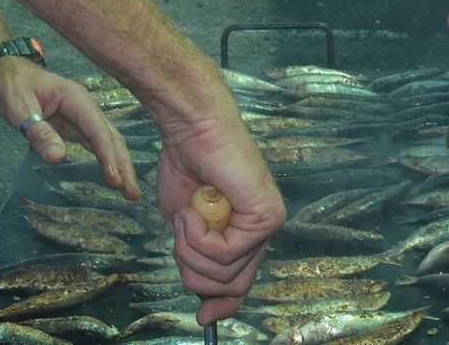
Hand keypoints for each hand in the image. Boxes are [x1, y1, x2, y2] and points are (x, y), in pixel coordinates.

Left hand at [0, 58, 140, 198]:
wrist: (8, 73)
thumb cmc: (13, 87)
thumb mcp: (20, 109)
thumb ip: (39, 132)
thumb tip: (58, 157)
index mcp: (76, 99)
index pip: (98, 130)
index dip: (108, 156)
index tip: (114, 180)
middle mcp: (85, 107)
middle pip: (111, 137)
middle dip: (123, 165)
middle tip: (132, 193)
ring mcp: (83, 116)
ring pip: (107, 141)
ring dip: (119, 165)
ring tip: (129, 191)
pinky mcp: (76, 125)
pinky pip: (96, 143)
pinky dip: (106, 160)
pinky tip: (112, 176)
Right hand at [154, 114, 284, 323]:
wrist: (191, 130)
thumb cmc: (186, 167)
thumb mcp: (184, 227)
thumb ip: (196, 260)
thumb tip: (204, 305)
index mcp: (245, 233)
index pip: (242, 283)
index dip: (223, 305)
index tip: (204, 318)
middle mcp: (262, 230)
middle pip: (232, 286)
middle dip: (194, 271)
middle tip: (180, 234)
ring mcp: (268, 223)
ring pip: (225, 273)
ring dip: (190, 249)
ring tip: (187, 213)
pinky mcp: (267, 215)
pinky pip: (228, 253)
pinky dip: (199, 236)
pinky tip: (195, 210)